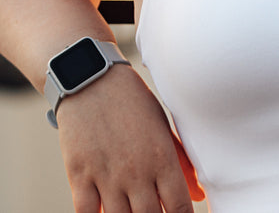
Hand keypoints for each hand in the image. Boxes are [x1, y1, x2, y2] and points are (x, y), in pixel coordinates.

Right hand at [56, 64, 202, 212]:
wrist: (90, 78)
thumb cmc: (131, 102)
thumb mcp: (162, 126)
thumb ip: (181, 163)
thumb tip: (198, 196)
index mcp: (162, 159)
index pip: (179, 208)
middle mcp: (136, 171)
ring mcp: (106, 175)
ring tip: (132, 212)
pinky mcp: (79, 175)